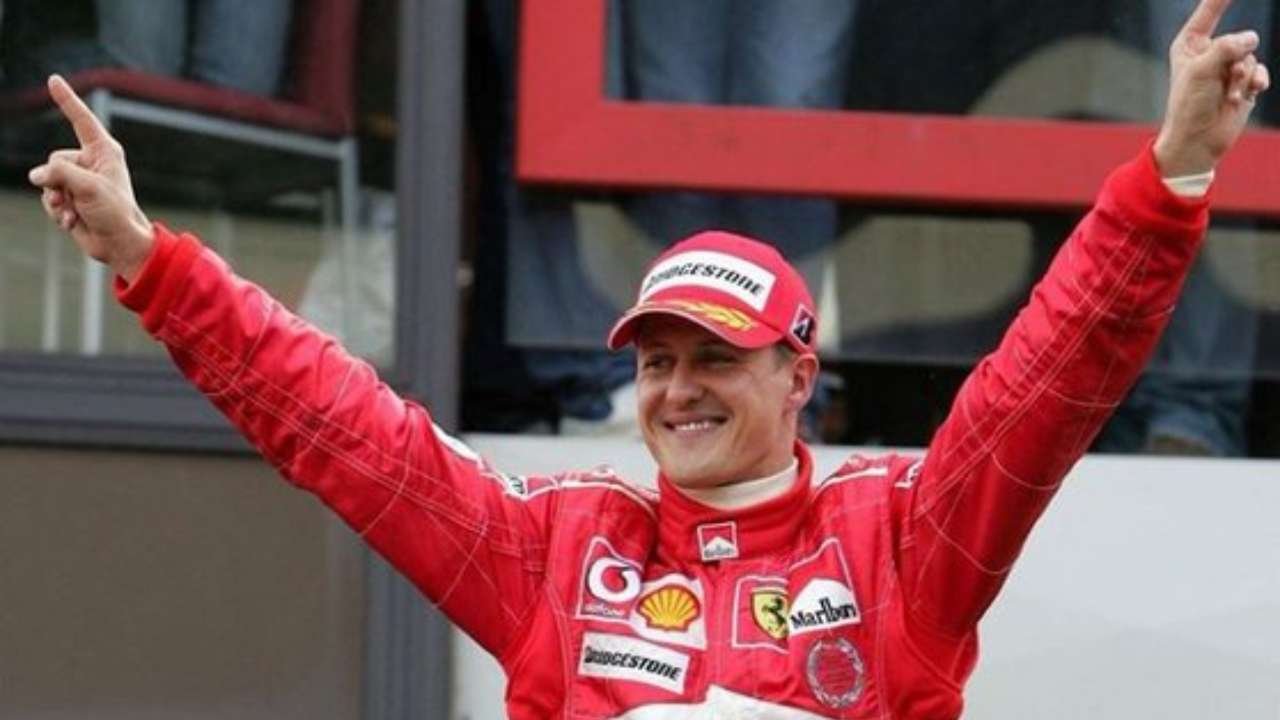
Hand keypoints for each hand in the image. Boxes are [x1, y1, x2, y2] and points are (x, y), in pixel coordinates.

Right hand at [27, 75, 153, 282]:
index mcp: (104, 152)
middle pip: (54, 159)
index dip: (67, 100)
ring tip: (75, 212)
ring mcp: (79, 181)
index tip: (54, 79)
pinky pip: (48, 197)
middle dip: (59, 182)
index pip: (81, 120)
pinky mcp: (71, 198)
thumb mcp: (89, 188)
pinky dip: (57, 211)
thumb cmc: (115, 213)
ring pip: (47, 180)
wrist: (119, 244)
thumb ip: (59, 174)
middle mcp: (91, 163)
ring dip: (57, 200)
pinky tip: (73, 222)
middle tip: (76, 199)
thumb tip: (37, 175)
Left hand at [1154, 0, 1270, 176]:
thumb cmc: (1189, 105)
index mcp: (1190, 44)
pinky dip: (1255, 82)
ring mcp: (1227, 67)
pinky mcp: (1243, 82)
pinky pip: (1259, 71)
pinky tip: (1249, 93)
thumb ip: (1226, 48)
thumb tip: (1252, 37)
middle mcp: (1209, 52)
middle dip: (1234, 59)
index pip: (1209, 12)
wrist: (1198, 141)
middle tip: (1224, 77)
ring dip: (1242, 77)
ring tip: (1227, 95)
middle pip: (1237, 38)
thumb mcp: (1202, 71)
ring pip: (1250, 56)